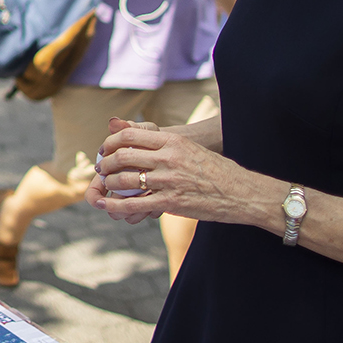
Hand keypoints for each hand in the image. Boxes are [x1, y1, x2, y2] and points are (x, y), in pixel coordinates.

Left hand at [86, 118, 271, 227]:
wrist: (241, 192)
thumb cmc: (218, 170)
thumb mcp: (191, 148)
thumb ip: (165, 143)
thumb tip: (138, 137)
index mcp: (173, 141)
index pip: (131, 135)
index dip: (112, 141)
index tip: (106, 148)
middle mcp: (169, 158)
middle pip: (123, 155)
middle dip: (105, 162)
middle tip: (101, 167)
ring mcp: (169, 181)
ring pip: (124, 180)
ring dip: (108, 183)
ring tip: (105, 185)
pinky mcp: (171, 202)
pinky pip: (135, 205)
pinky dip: (115, 206)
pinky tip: (106, 206)